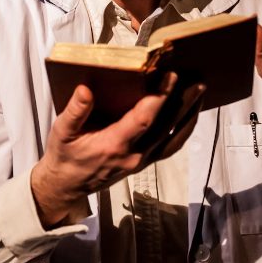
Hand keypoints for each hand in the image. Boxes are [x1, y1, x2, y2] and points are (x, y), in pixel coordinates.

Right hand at [31, 73, 203, 227]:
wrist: (66, 186)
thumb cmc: (64, 156)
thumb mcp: (61, 132)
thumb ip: (74, 111)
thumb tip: (85, 89)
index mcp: (113, 145)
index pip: (144, 119)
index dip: (160, 97)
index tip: (171, 76)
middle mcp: (133, 155)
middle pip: (166, 127)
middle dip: (183, 103)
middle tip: (197, 81)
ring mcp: (141, 161)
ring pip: (174, 138)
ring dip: (189, 116)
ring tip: (200, 93)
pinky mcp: (144, 163)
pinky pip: (170, 147)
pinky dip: (183, 130)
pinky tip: (189, 115)